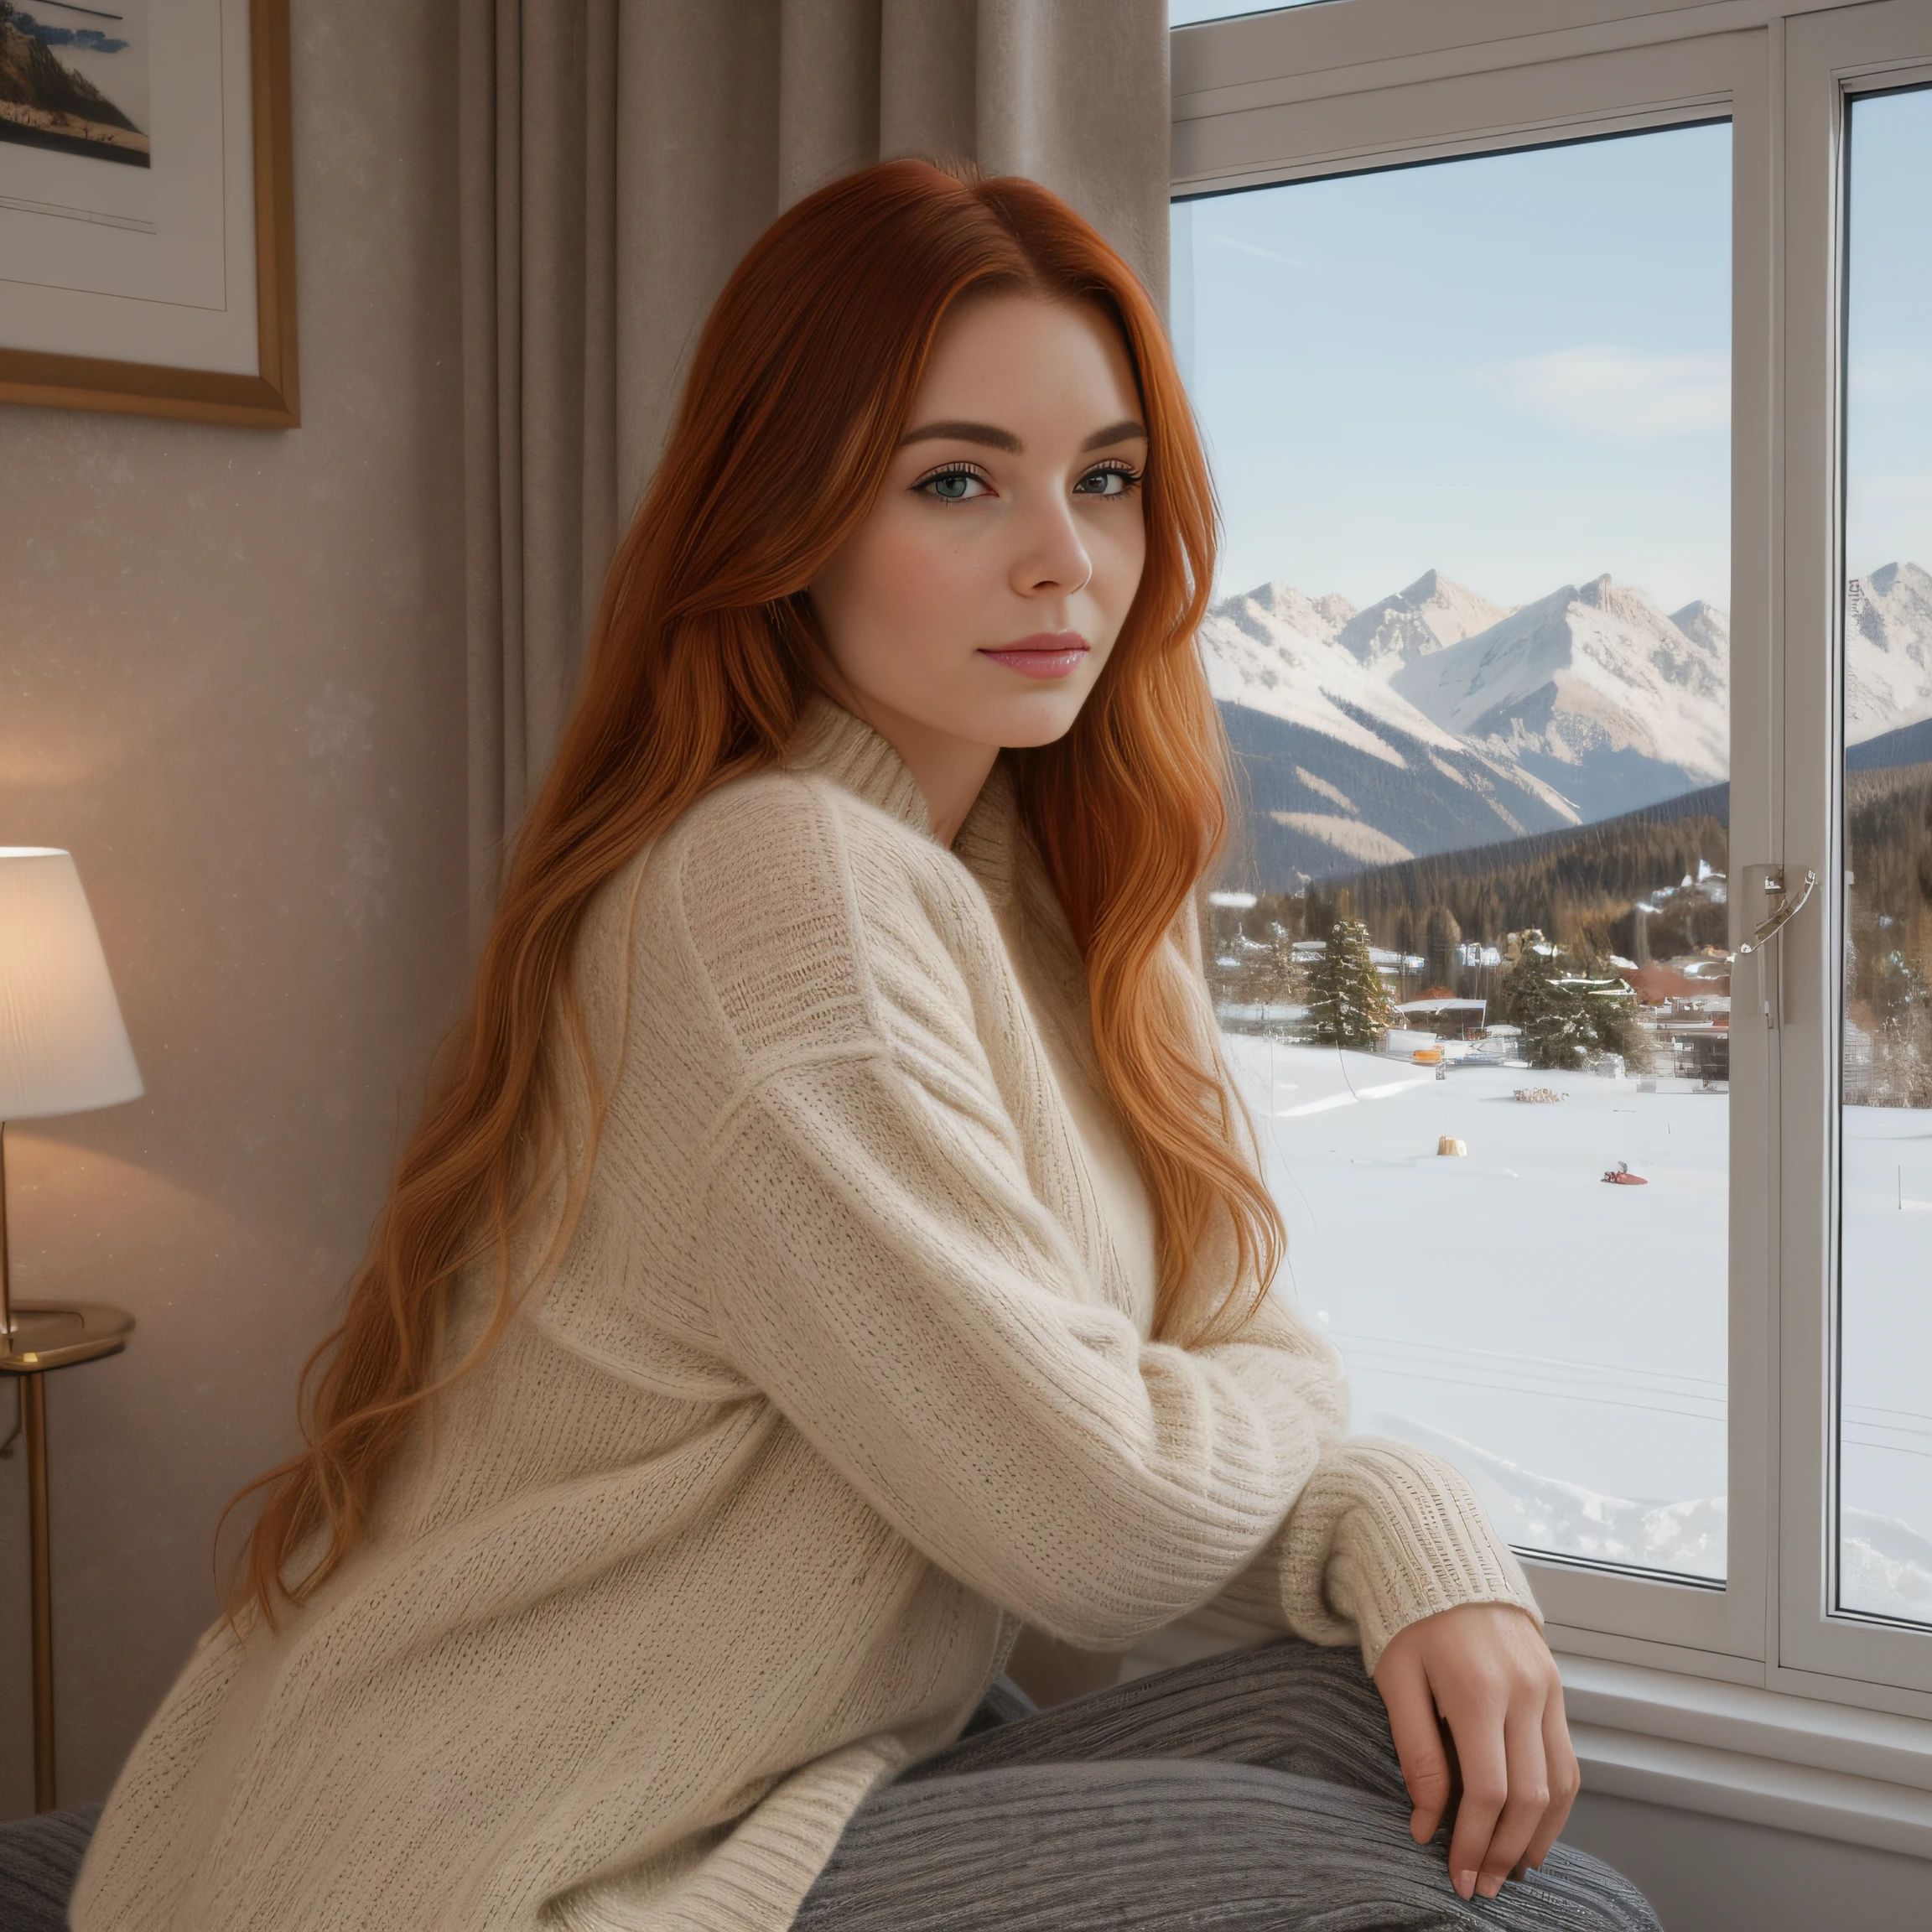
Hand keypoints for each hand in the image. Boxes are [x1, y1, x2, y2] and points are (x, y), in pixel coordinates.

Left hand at [1371, 1603, 1578, 1901]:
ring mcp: (1547, 1687)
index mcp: (1477, 1689)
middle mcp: (1523, 1691)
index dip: (1473, 1843)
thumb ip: (1415, 1754)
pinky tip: (1533, 1827)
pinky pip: (1567, 1758)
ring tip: (1510, 1868)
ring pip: (1560, 1784)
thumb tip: (1426, 1824)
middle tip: (1482, 1885)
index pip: (1488, 1791)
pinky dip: (1556, 1802)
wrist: (1441, 1554)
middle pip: (1530, 1797)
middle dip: (1505, 1851)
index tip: (1456, 1875)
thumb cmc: (1407, 1616)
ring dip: (1539, 1836)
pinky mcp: (1556, 1685)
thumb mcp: (1395, 1679)